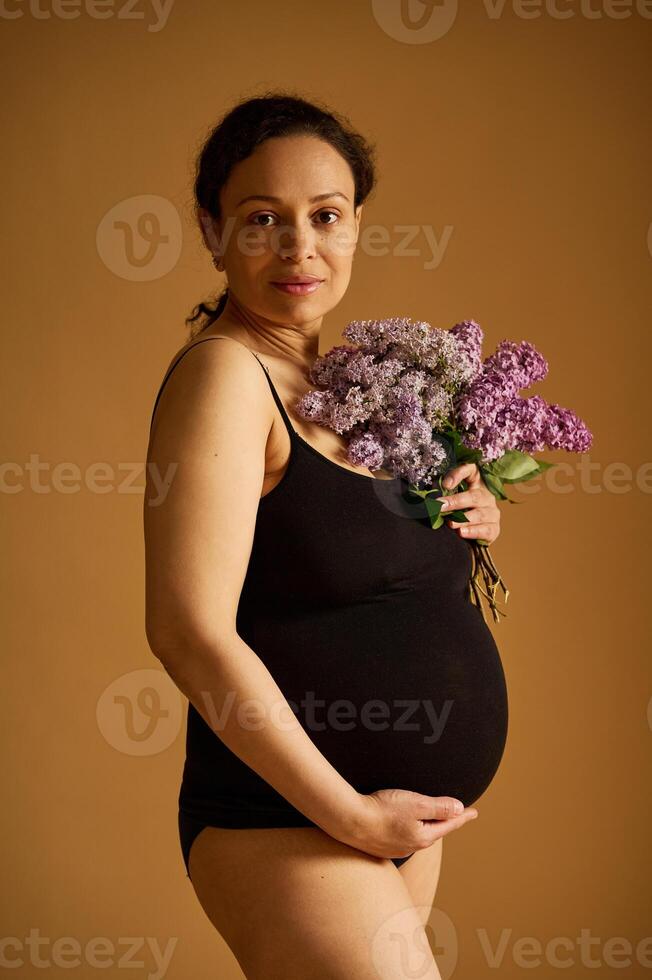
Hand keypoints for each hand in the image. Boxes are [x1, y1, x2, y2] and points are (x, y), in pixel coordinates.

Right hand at [343, 788, 478, 860]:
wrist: (350, 821)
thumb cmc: (383, 810)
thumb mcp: (415, 803)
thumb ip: (439, 806)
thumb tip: (459, 809)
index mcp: (424, 837)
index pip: (449, 824)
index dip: (462, 816)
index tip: (474, 812)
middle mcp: (412, 846)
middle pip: (434, 831)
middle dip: (443, 821)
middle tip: (453, 812)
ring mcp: (396, 848)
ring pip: (418, 834)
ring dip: (425, 825)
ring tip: (429, 816)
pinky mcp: (382, 846)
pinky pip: (403, 837)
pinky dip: (409, 828)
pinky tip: (402, 823)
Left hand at [438, 461, 500, 544]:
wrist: (473, 532)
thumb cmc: (459, 511)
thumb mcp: (451, 499)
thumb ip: (443, 495)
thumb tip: (429, 499)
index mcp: (476, 483)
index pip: (471, 470)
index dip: (459, 474)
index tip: (445, 484)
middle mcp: (486, 496)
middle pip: (474, 496)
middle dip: (455, 502)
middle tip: (440, 507)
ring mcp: (492, 513)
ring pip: (479, 514)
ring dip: (463, 519)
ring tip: (450, 523)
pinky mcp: (494, 529)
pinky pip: (486, 530)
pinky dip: (473, 531)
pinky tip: (462, 532)